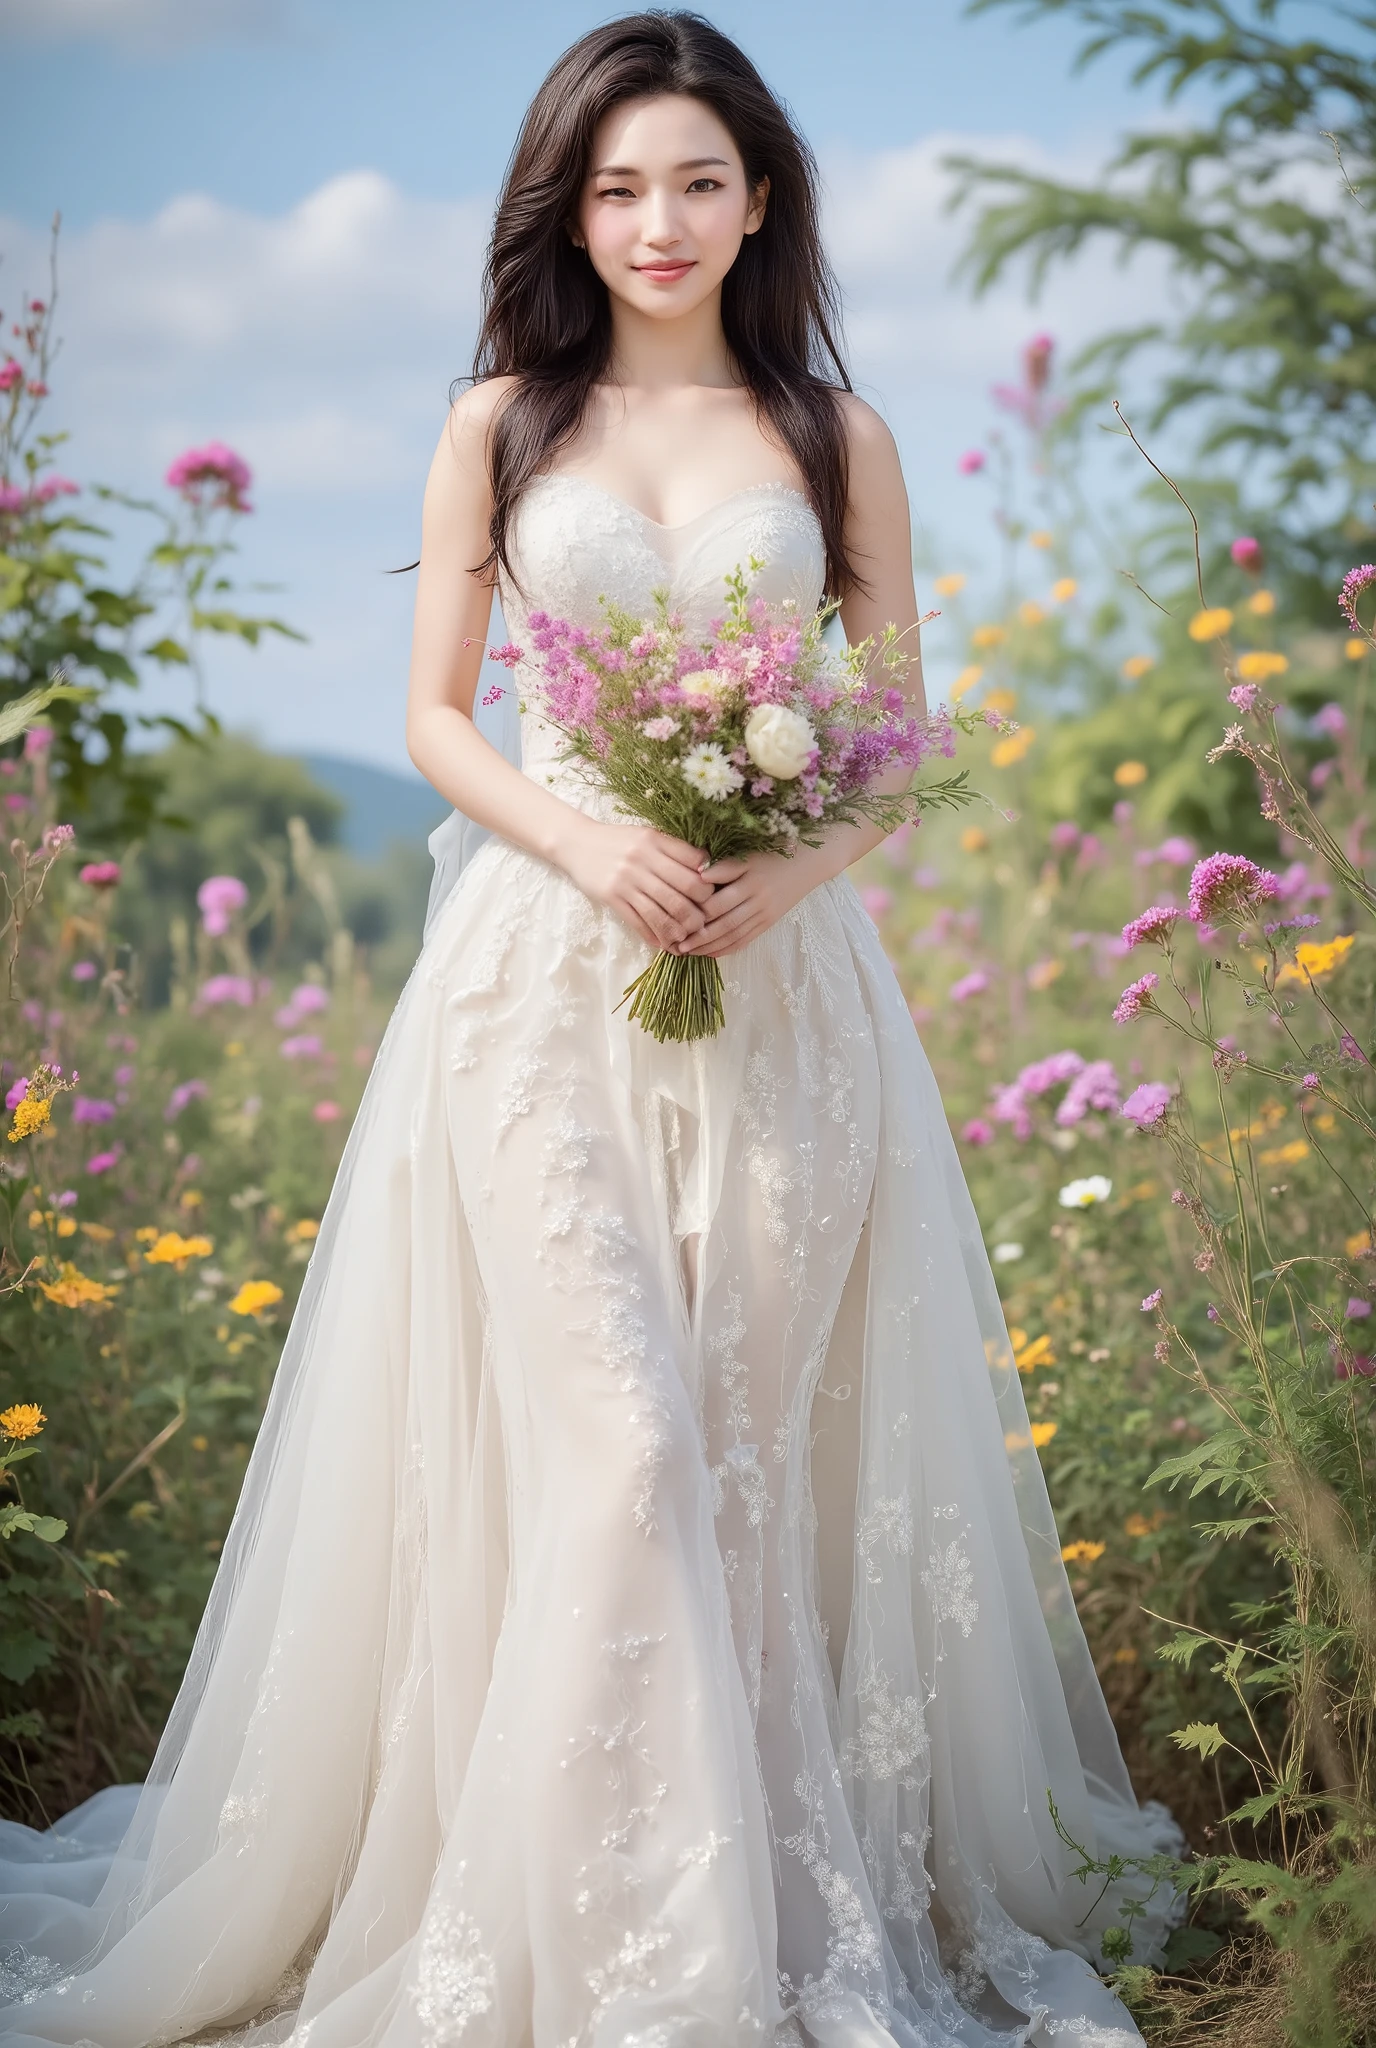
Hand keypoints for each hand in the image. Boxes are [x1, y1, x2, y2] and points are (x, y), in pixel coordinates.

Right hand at [559, 819, 718, 949]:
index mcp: (656, 840)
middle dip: (700, 910)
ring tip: (688, 937)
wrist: (576, 844)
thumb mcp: (647, 836)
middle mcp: (643, 859)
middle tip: (705, 922)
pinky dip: (656, 937)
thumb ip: (674, 849)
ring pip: (664, 911)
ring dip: (681, 929)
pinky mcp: (612, 898)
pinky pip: (640, 923)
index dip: (710, 882)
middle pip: (685, 890)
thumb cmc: (618, 841)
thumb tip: (708, 869)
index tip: (713, 894)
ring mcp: (626, 880)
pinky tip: (664, 944)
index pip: (695, 862)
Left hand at [674, 847, 821, 957]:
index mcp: (750, 882)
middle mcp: (758, 901)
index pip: (718, 904)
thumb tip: (698, 875)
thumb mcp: (748, 856)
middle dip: (700, 938)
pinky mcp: (769, 922)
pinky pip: (747, 940)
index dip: (696, 915)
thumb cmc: (772, 855)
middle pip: (724, 925)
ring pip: (735, 936)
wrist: (808, 864)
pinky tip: (711, 953)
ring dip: (711, 947)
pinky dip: (728, 949)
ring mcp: (765, 914)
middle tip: (678, 946)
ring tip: (690, 953)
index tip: (676, 921)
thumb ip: (724, 867)